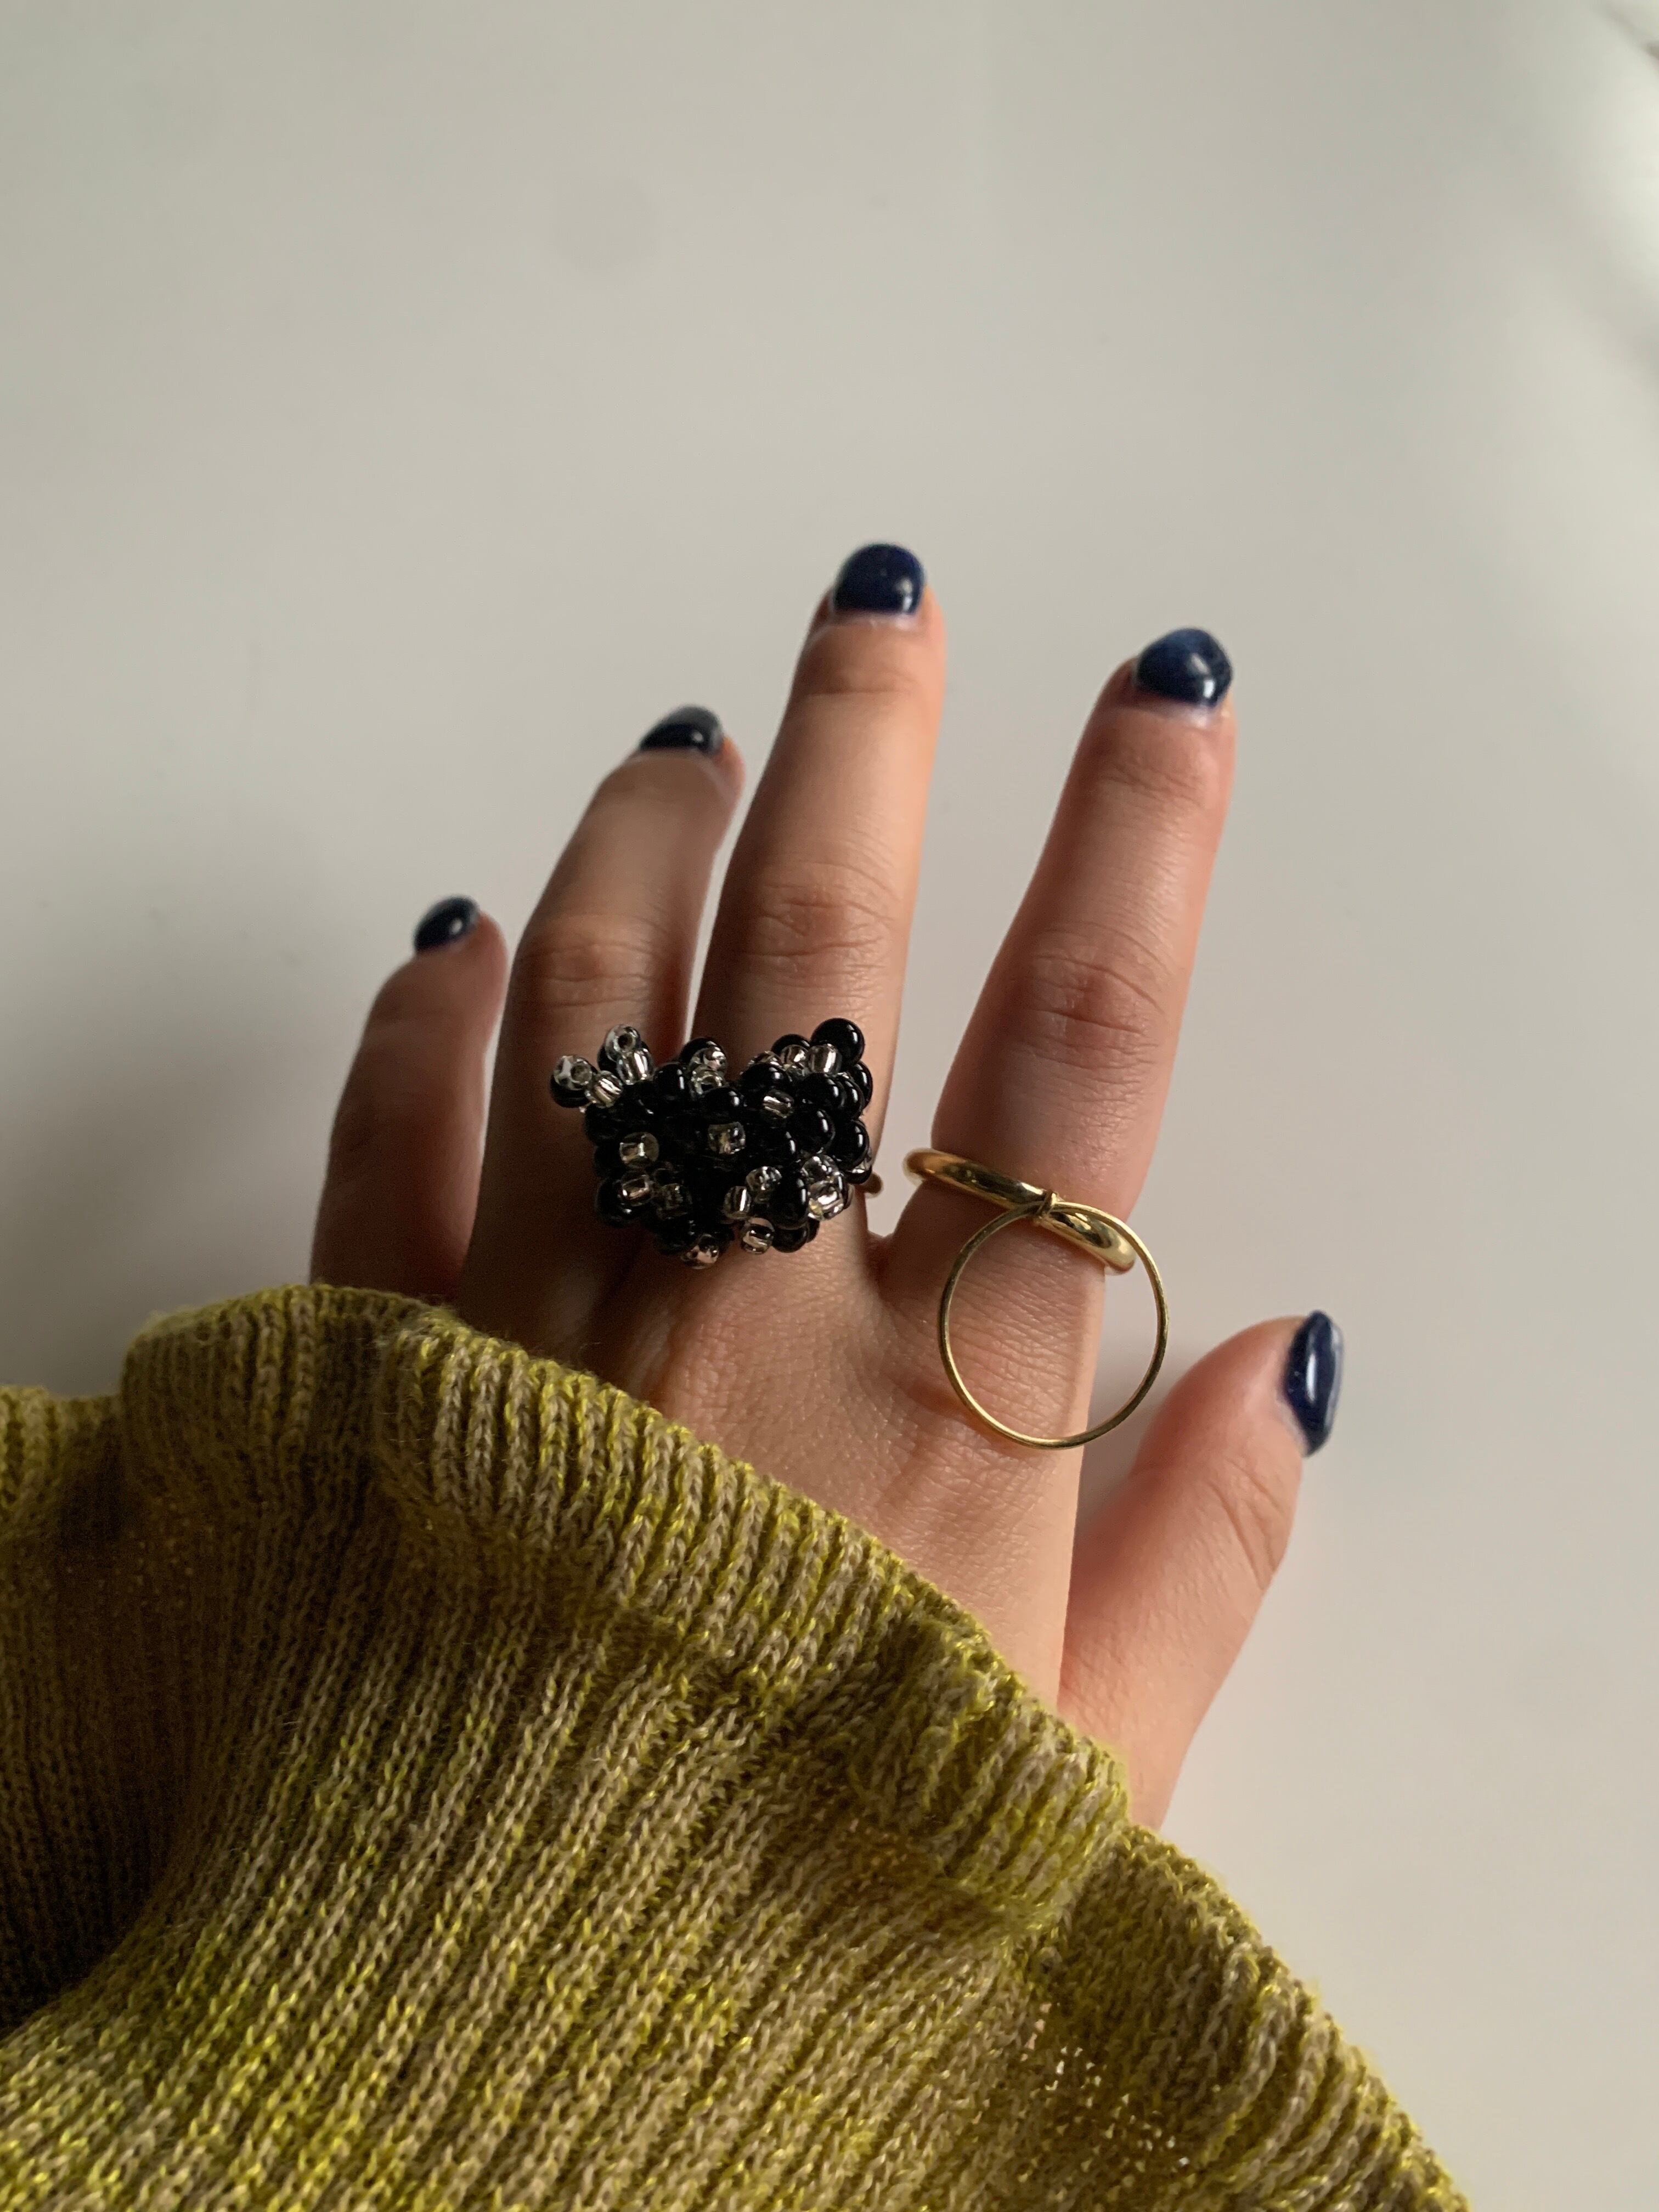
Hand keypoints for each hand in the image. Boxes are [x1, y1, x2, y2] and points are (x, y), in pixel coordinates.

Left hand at [310, 545, 1338, 1825]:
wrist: (496, 2050)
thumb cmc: (792, 1924)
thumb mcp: (1075, 1787)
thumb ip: (1202, 1564)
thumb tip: (1289, 1365)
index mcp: (934, 1409)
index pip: (1077, 1054)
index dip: (1139, 845)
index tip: (1170, 693)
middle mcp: (736, 1316)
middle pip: (819, 956)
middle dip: (868, 749)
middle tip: (882, 606)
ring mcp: (537, 1321)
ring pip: (595, 993)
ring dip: (645, 833)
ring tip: (689, 732)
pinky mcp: (375, 1366)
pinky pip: (390, 1133)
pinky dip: (427, 1016)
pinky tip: (459, 935)